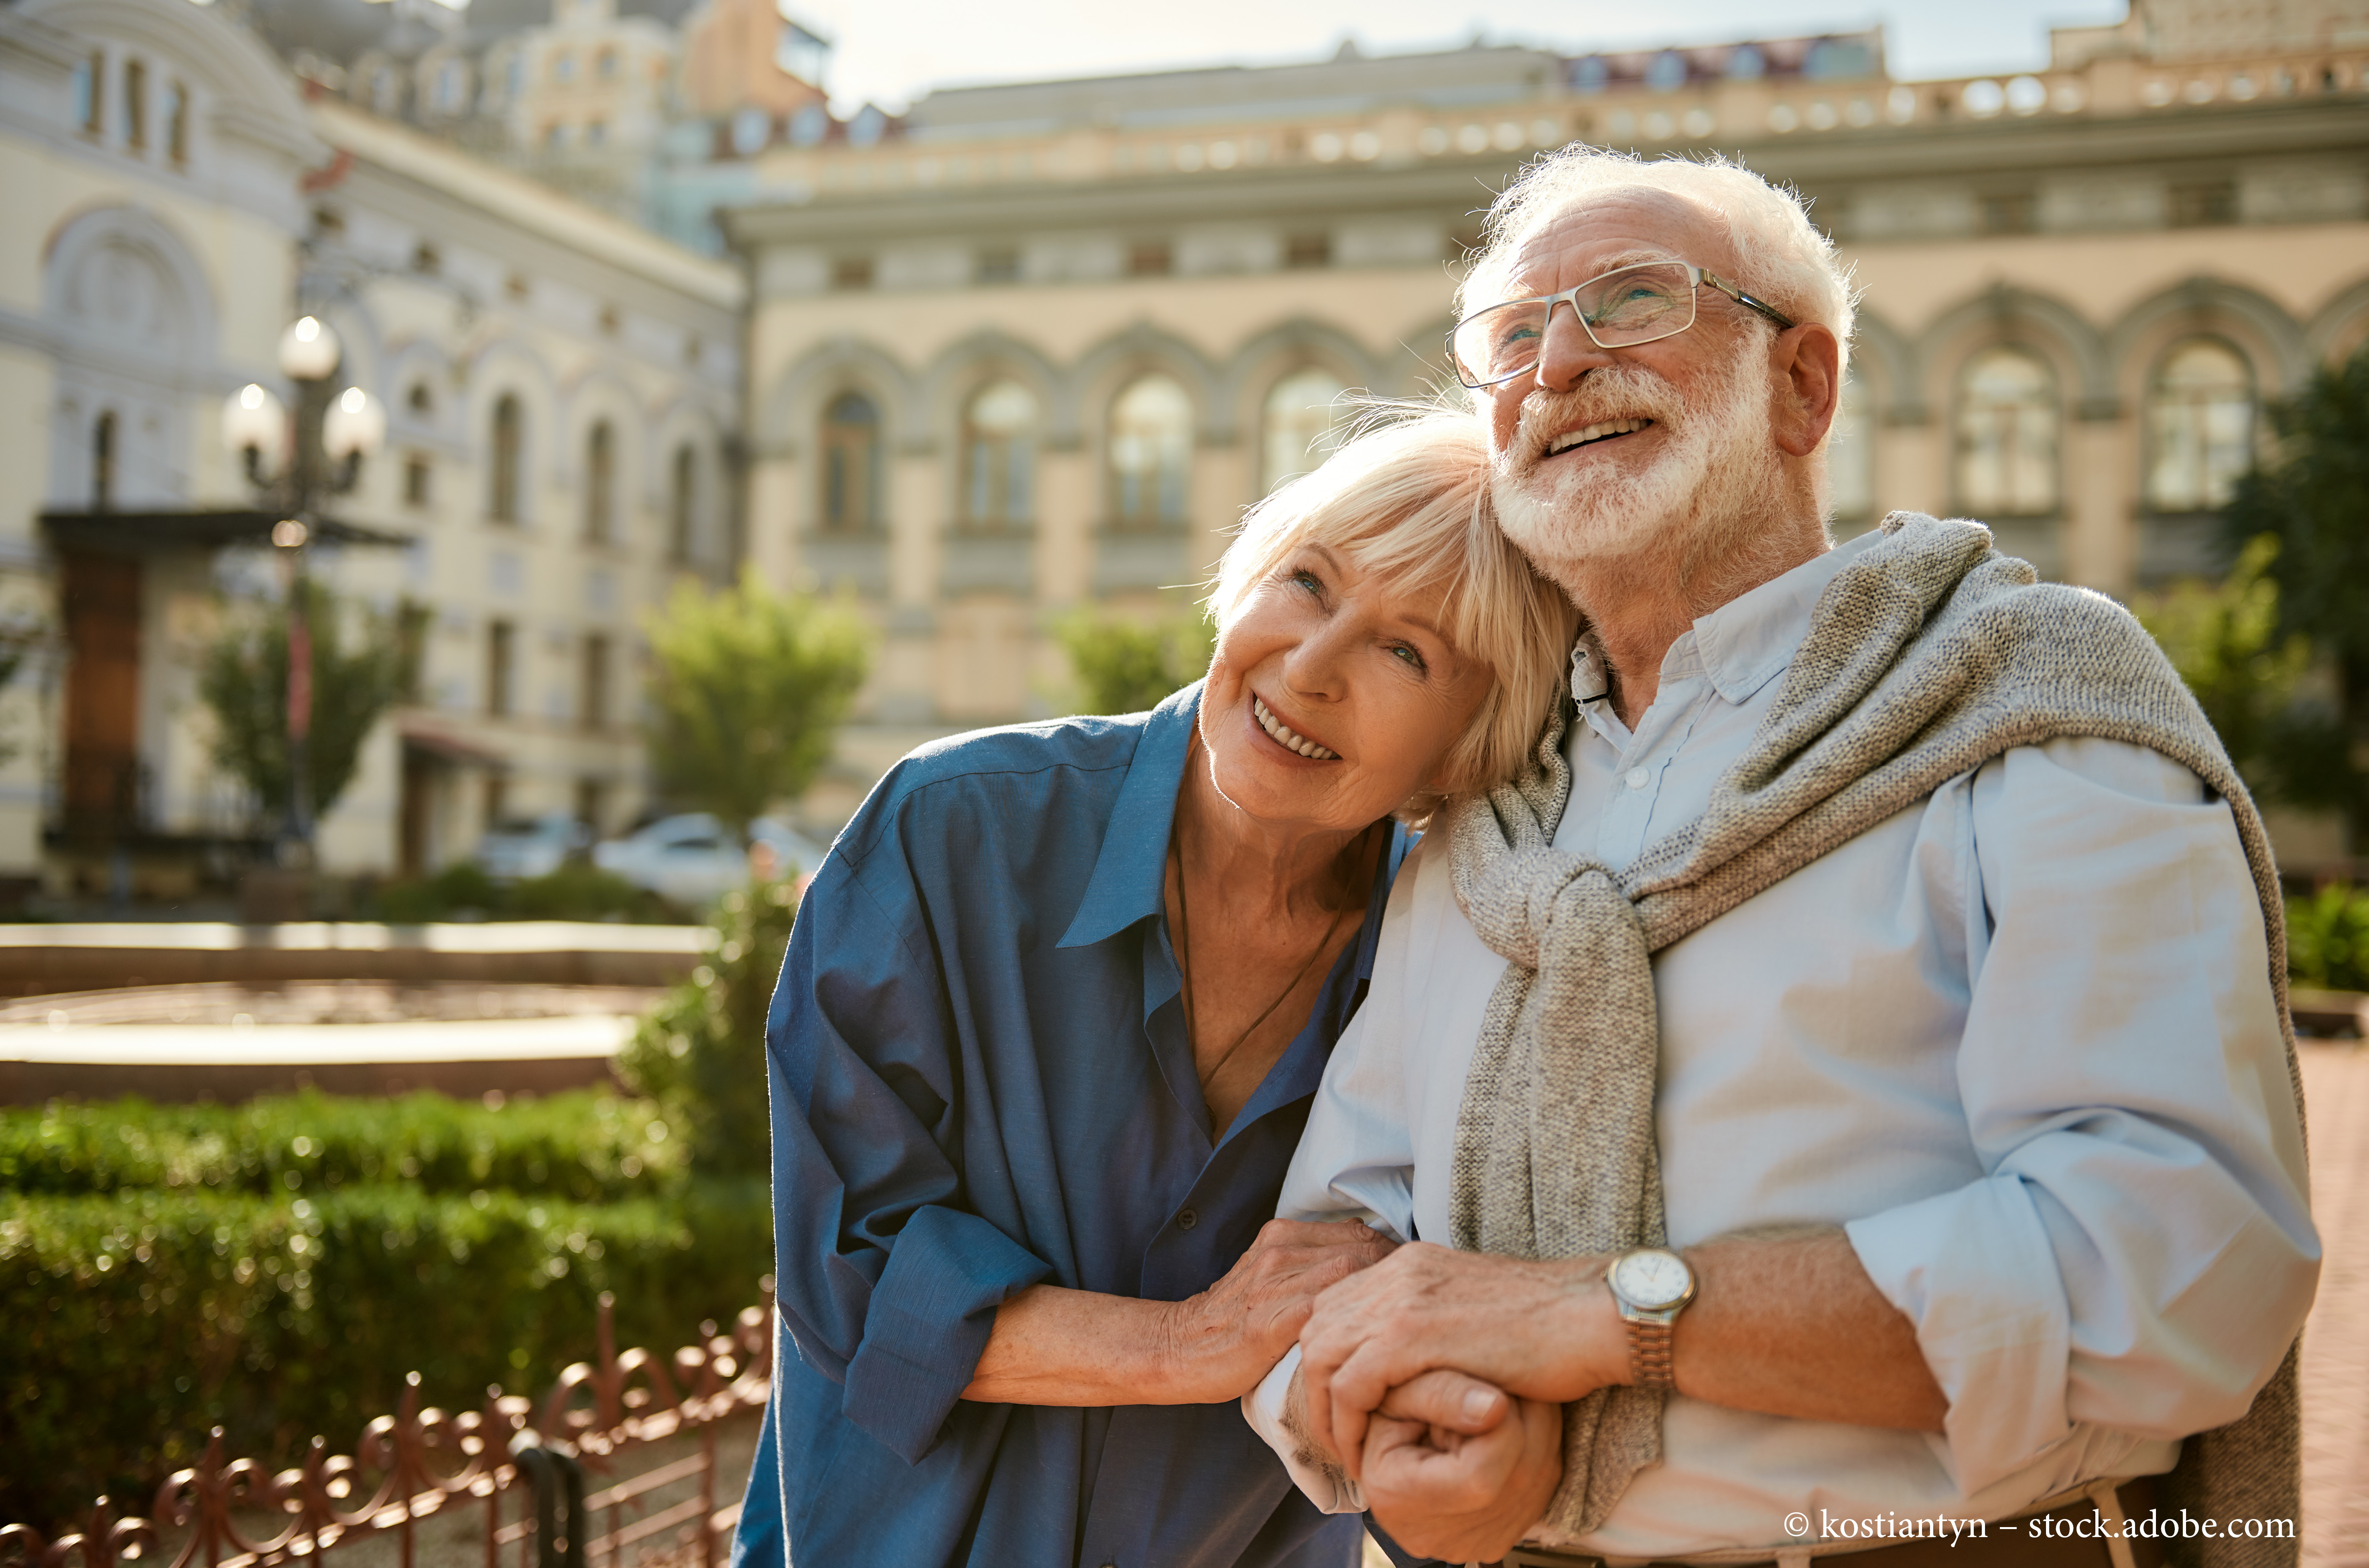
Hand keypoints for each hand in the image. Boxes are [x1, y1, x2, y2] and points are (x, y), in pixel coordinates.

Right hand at [1160, 1219, 1395, 1402]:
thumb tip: (1369, 1264)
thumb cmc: (1235, 1320)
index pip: (1359, 1231)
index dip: (1392, 1255)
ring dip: (1382, 1298)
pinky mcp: (1271, 1321)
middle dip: (1397, 1275)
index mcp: (1281, 1234)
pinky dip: (1355, 1322)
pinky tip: (1370, 1341)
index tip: (1407, 1283)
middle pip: (1363, 1248)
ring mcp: (1273, 1283)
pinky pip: (1327, 1311)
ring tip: (1400, 1323)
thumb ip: (1312, 1262)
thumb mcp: (1271, 1275)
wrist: (1182, 1346)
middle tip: (1414, 1306)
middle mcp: (1279, 1250)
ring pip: (1351, 1272)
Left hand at [1300, 1242, 1626, 1477]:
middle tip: (1336, 1435)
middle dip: (1315, 1387)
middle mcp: (1396, 1272)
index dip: (1329, 1359)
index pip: (1335, 1306)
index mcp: (1409, 1263)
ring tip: (1347, 1452)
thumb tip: (1412, 1357)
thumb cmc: (1548, 1323)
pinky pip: (1351, 1385)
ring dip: (1325, 1411)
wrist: (1590, 1315)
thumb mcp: (1471, 1311)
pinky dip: (1347, 1423)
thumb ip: (1434, 1321)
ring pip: (1322, 1357)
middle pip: (1317, 1328)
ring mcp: (1400, 1300)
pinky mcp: (1411, 1334)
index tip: (1343, 1406)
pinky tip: (1363, 1453)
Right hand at [1362, 1384, 1561, 1562]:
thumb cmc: (1389, 1415)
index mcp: (1400, 1502)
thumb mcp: (1396, 1392)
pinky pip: (1544, 1485)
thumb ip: (1441, 1392)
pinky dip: (1538, 1446)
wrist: (1395, 1449)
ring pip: (1541, 1477)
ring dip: (1536, 1426)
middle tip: (1497, 1387)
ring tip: (1501, 1403)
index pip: (1479, 1475)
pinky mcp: (1502, 1537)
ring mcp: (1475, 1543)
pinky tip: (1510, 1427)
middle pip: (1519, 1474)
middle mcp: (1442, 1537)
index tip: (1487, 1391)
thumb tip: (1497, 1406)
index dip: (1498, 1423)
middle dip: (1522, 1417)